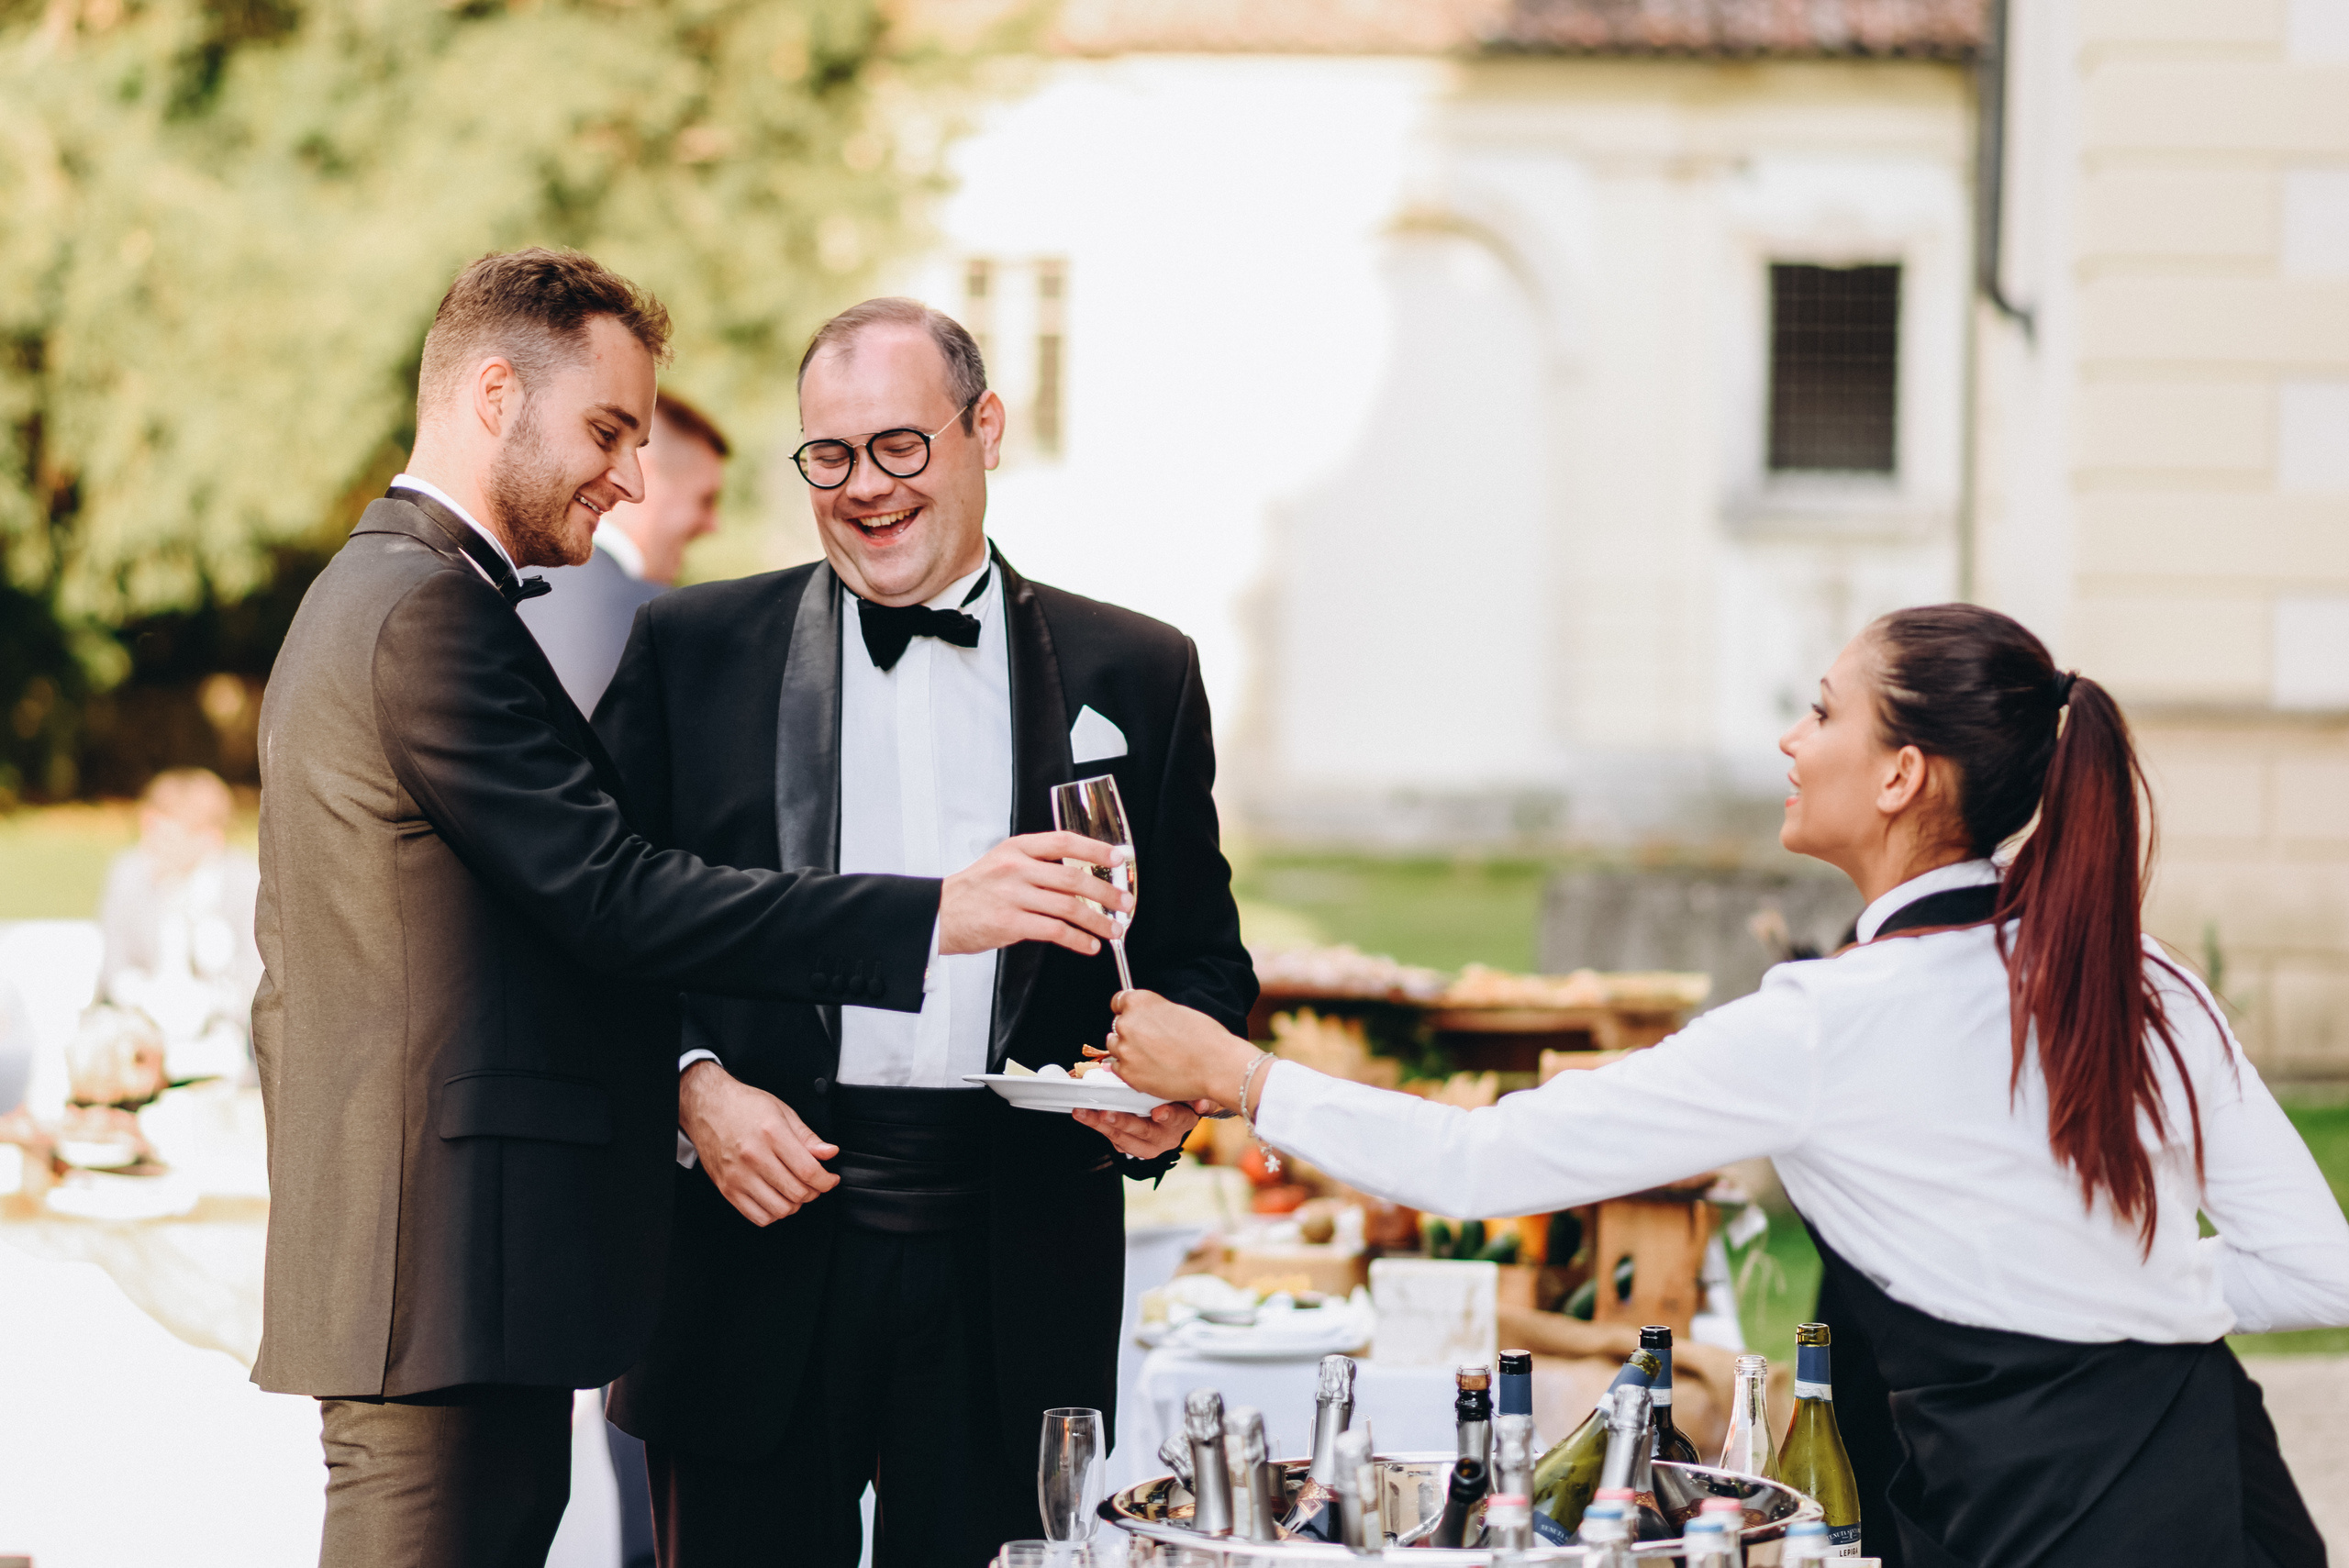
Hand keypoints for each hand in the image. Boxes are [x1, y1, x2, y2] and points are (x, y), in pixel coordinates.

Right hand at [680, 1059, 839, 1225]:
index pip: (808, 1171)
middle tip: (815, 1184)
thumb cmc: (744, 1107)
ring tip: (795, 1191)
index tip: (830, 1179)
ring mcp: (738, 1176)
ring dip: (795, 1205)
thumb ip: (808, 1137)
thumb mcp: (783, 1112)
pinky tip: (776, 1198)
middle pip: (796, 1192)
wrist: (708, 1107)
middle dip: (814, 1192)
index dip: (826, 1181)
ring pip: (780, 1209)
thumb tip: (829, 1152)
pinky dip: (774, 1214)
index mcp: (772, 1134)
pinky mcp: (727, 1189)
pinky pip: (758, 1216)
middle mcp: (754, 1156)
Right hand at [938, 832, 1131, 956]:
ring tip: (1113, 929)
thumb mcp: (1002, 862)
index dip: (1095, 849)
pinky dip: (1077, 940)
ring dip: (1097, 921)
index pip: (1064, 842)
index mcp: (1017, 848)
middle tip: (1125, 902)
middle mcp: (1016, 869)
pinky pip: (1054, 931)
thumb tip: (1080, 874)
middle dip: (1106, 892)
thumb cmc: (974, 890)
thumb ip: (1036, 863)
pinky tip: (1088, 945)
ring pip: (1068, 907)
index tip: (1118, 857)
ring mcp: (1013, 896)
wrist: (939, 914)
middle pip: (1073, 878)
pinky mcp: (1010, 923)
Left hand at [1073, 1099, 1211, 1159]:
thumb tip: (1203, 1105)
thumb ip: (1199, 1098)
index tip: (1158, 1113)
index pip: (1177, 1119)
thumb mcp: (1192, 1094)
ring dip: (1101, 1125)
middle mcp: (1165, 1139)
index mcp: (1182, 1122)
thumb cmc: (1180, 1099)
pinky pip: (1111, 1138)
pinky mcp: (1130, 1147)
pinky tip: (1083, 1115)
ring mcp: (1146, 1146)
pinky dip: (1096, 1126)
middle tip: (1107, 1113)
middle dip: (1124, 1122)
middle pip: (1143, 1132)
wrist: (1173, 1120)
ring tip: (1084, 1113)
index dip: (1168, 1116)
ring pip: (1123, 1138)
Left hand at [1105, 990, 1262, 1108]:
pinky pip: (1119, 1069)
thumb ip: (1153, 1012)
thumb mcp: (1176, 1010)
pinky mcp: (1128, 1074)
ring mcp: (1125, 1050)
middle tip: (1151, 1042)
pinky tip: (1151, 1069)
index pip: (1118, 1002)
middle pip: (1117, 1026)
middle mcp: (1127, 1023)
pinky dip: (1131, 1070)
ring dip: (1128, 1051)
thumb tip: (1144, 1019)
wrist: (1216, 1065)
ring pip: (1115, 1048)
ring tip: (1153, 1057)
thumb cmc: (1205, 1037)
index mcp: (1139, 1002)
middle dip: (1130, 1033)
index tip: (1133, 1017)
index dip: (1128, 1010)